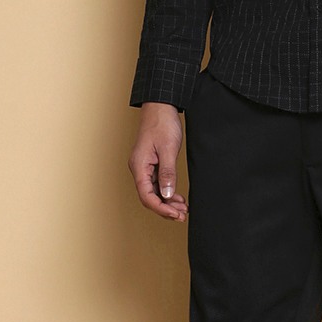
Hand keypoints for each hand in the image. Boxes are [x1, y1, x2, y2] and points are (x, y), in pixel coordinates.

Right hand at [128, 102, 188, 220]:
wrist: (161, 106)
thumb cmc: (162, 123)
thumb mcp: (168, 149)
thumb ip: (167, 173)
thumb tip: (167, 195)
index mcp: (139, 166)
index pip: (147, 196)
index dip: (161, 208)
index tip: (176, 215)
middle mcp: (139, 169)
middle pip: (149, 197)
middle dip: (165, 208)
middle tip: (182, 215)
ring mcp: (145, 167)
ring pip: (154, 192)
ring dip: (167, 202)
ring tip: (183, 209)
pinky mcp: (152, 163)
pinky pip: (158, 183)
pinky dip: (168, 192)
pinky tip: (178, 197)